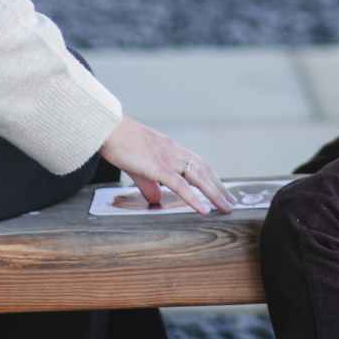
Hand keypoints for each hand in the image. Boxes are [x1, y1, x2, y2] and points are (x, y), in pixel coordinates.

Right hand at [100, 115, 234, 214]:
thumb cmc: (120, 144)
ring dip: (214, 193)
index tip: (221, 188)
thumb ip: (149, 184)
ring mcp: (168, 158)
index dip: (211, 177)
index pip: (197, 163)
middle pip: (204, 170)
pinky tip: (204, 209)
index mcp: (170, 149)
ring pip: (198, 177)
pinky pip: (180, 185)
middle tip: (230, 202)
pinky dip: (194, 198)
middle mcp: (174, 152)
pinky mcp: (158, 167)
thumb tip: (155, 199)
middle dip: (218, 187)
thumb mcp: (138, 167)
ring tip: (225, 207)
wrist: (108, 129)